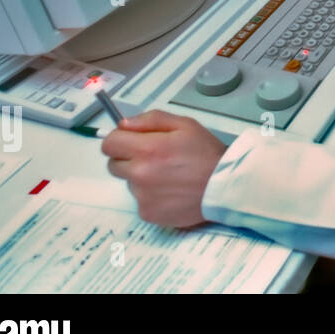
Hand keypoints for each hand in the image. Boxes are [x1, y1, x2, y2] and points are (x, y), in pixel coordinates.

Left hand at [102, 110, 227, 227]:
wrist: (225, 186)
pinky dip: (151, 196)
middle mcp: (140, 174)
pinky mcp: (148, 213)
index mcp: (147, 149)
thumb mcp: (185, 125)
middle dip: (129, 159)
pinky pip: (140, 200)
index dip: (120, 140)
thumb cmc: (207, 154)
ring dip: (141, 178)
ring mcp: (142, 197)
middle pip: (114, 165)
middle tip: (154, 159)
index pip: (109, 144)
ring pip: (129, 183)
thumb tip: (124, 125)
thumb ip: (151, 119)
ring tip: (169, 176)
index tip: (131, 141)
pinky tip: (171, 191)